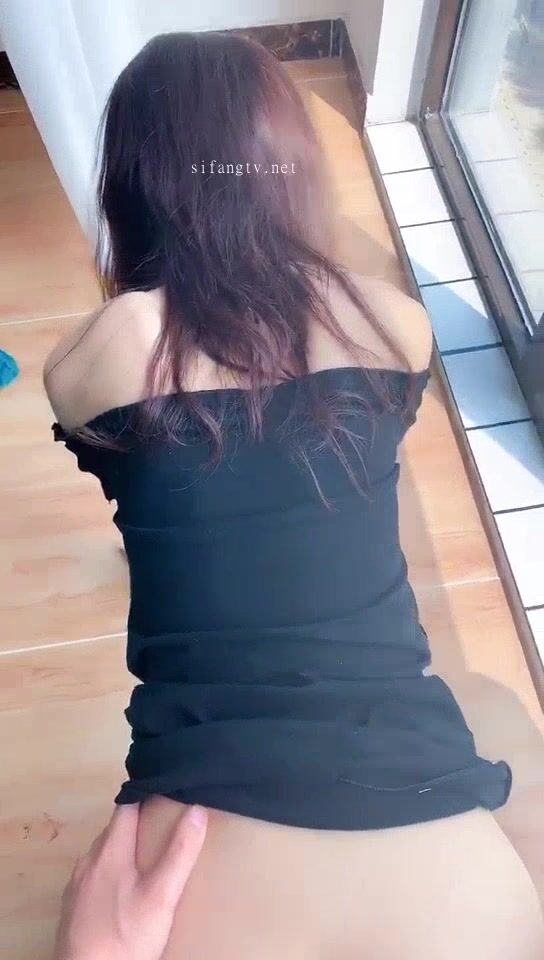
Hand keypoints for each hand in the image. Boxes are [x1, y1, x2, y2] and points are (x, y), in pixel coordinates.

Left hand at [53, 802, 207, 959]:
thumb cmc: (126, 936)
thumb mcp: (162, 896)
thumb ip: (179, 852)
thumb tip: (196, 810)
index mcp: (109, 850)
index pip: (126, 805)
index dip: (146, 795)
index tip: (167, 792)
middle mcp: (88, 861)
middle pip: (115, 829)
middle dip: (139, 824)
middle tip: (166, 829)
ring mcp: (76, 885)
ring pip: (103, 854)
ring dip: (124, 850)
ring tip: (149, 861)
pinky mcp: (72, 907)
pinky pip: (94, 877)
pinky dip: (111, 874)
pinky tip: (124, 893)